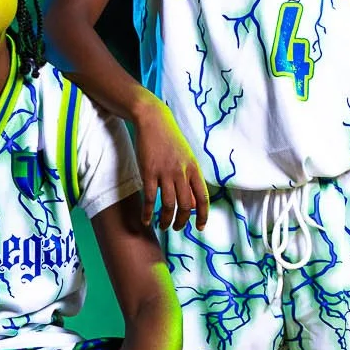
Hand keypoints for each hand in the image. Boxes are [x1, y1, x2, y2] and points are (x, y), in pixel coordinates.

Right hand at [131, 99, 209, 231]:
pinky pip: (150, 198)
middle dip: (182, 222)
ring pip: (169, 205)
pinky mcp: (149, 172)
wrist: (154, 120)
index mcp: (194, 169)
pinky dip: (148, 212)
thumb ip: (190, 179)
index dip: (202, 216)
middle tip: (177, 228)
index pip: (202, 198)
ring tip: (163, 225)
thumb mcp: (187, 158)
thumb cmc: (171, 140)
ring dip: (166, 220)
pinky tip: (146, 219)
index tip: (199, 227)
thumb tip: (192, 203)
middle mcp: (182, 172)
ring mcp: (165, 172)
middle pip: (185, 206)